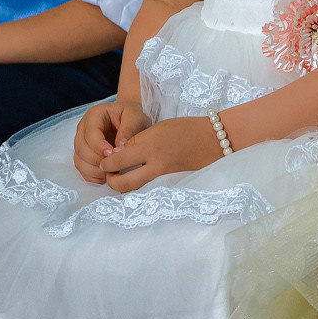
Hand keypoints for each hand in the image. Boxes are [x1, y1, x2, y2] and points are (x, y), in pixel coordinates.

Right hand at [74, 99, 150, 184]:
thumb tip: (119, 146)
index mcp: (94, 115)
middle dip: (96, 160)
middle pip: (81, 148)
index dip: (99, 146)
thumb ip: (128, 129)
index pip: (90, 133)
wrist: (133, 121)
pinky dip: (92, 176)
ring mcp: (82, 143)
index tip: (112, 154)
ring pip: (79, 160)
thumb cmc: (133, 116)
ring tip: (110, 173)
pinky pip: (82, 169)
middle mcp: (84, 128)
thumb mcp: (135, 117)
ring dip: (93, 170)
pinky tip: (105, 177)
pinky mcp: (84, 156)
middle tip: (112, 166)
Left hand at [98, 116, 220, 192]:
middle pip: (123, 182)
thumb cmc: (185, 129)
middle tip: (108, 175)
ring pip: (134, 190)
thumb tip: (119, 154)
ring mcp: (163, 177)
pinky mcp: (171, 185)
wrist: (213, 140)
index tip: (104, 162)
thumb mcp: (158, 128)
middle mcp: (155, 164)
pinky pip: (148, 190)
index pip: (119, 159)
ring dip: (123, 186)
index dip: (107, 162)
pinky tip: (137, 183)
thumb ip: (138, 141)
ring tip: (119, 179)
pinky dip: (139, 188)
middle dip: (111, 180)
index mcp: (150, 146)